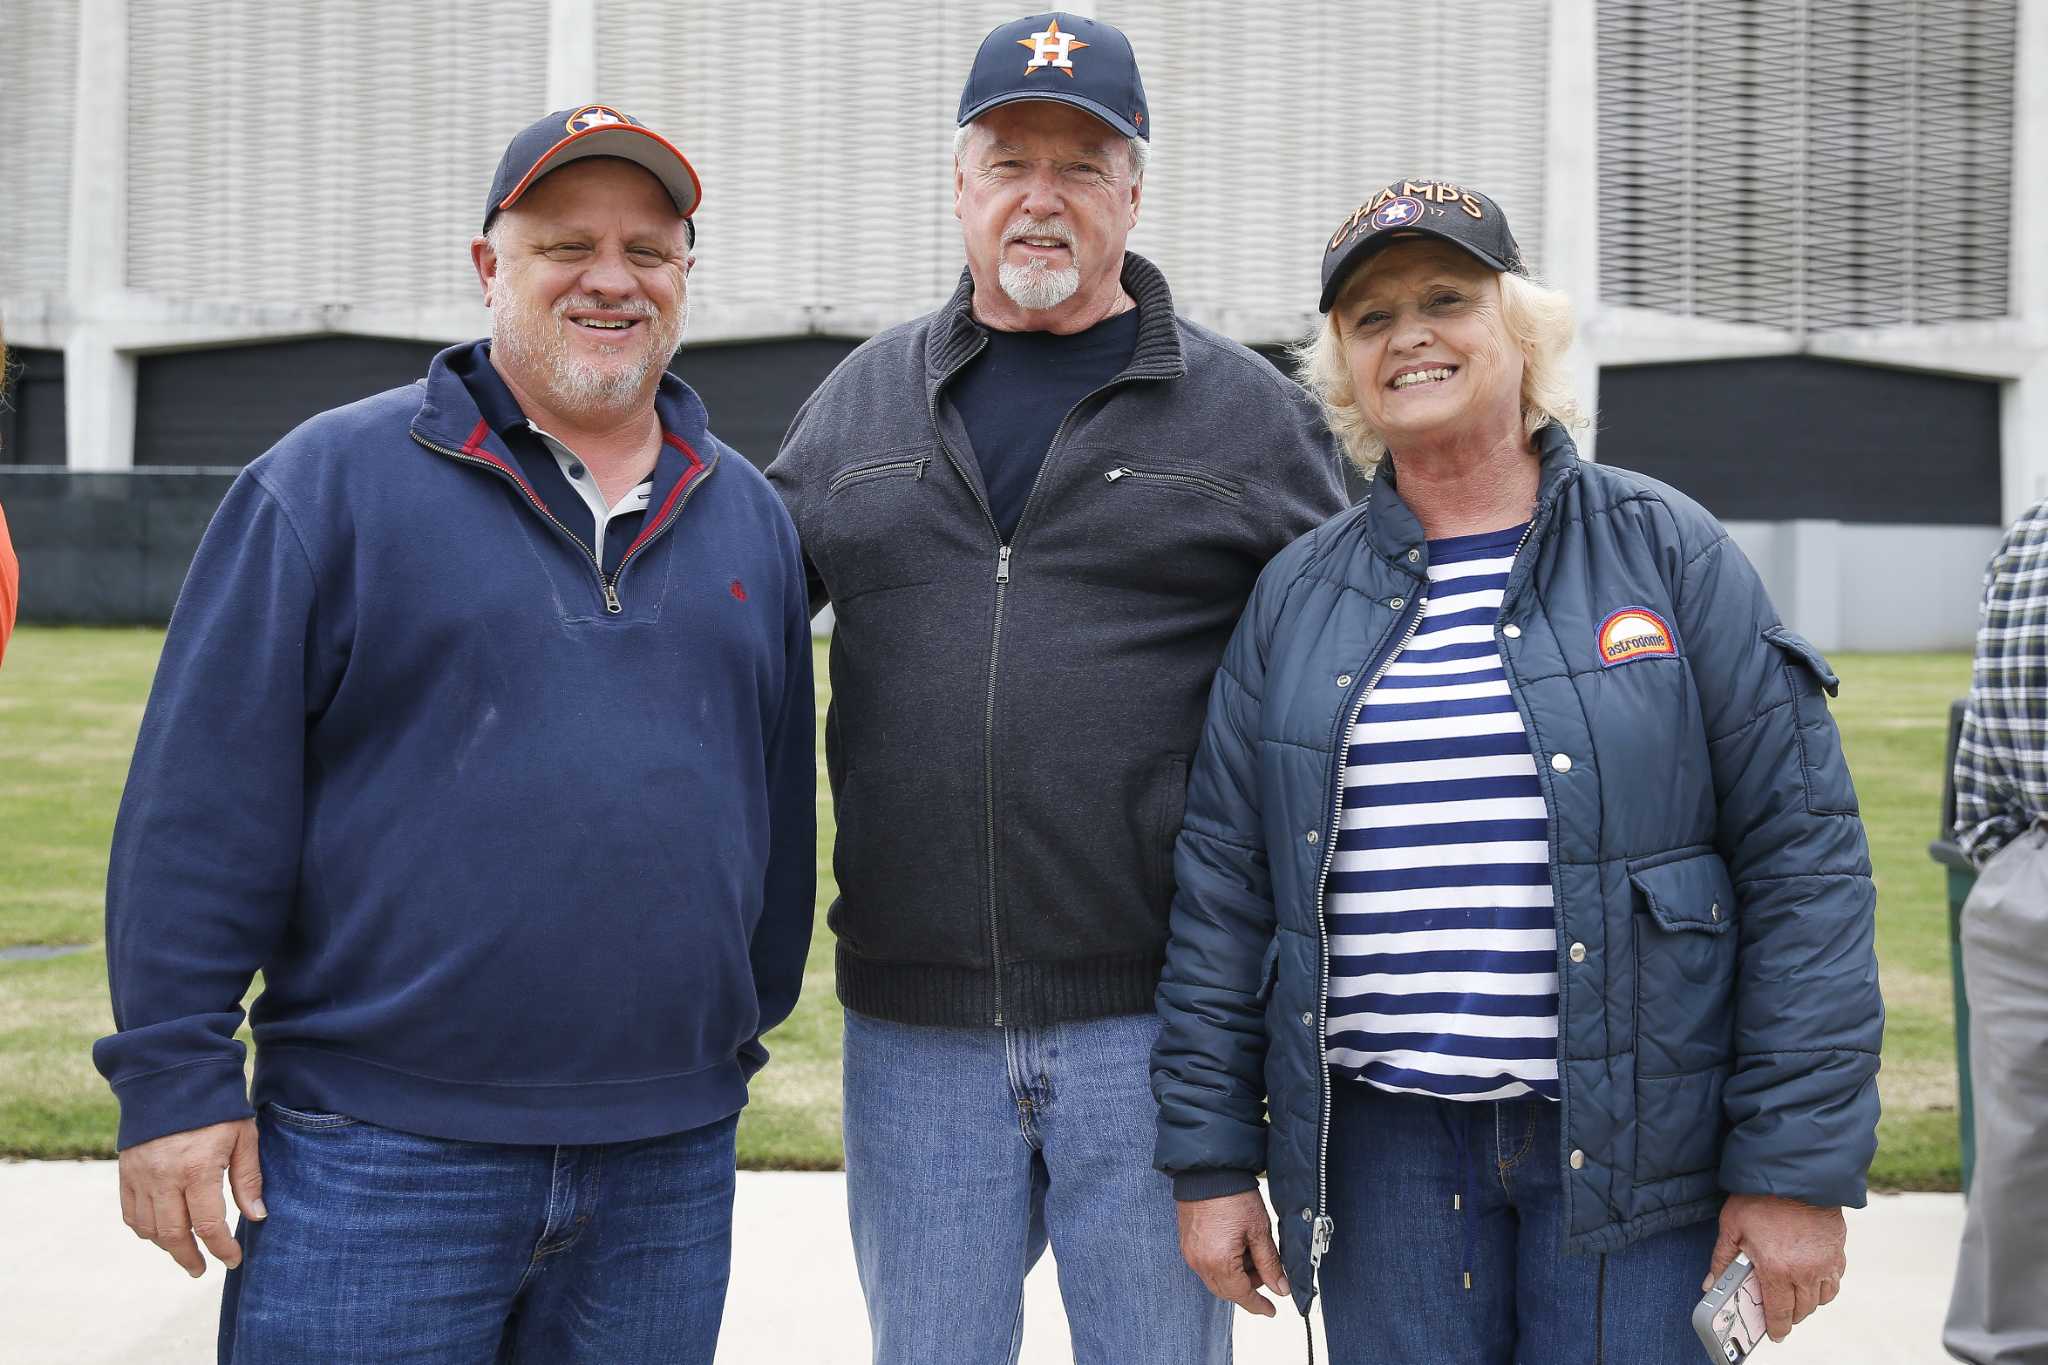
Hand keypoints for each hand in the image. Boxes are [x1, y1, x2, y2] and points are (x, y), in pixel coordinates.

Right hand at [118, 1118, 265, 1276]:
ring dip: (167, 1247)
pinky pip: (131, 1214)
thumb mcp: (244, 1136)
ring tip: (186, 1253)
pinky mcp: (126, 1173)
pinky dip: (145, 1230)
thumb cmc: (216, 1108)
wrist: (172, 1078)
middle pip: (173, 1234)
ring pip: (149, 1229)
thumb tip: (257, 1216)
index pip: (208, 1224)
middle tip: (203, 1269)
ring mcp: (141, 1177)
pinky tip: (160, 1235)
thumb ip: (248, 1179)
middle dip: (190, 1257)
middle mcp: (164, 1178)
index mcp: (197, 1169)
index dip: (222, 1248)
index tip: (234, 1260)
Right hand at [1177, 1188, 1289, 1316]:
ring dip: (1235, 1276)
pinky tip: (1235, 1249)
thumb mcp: (1259, 1230)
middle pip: (1226, 1291)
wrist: (1207, 1171)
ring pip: (1215, 1280)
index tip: (1271, 1310)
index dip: (1258, 1305)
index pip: (1241, 1295)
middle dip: (1248, 1288)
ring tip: (1251, 1254)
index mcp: (1219, 1262)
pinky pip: (1205, 1266)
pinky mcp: (1186, 1244)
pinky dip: (1222, 1266)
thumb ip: (1270, 1264)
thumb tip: (1280, 1288)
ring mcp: (1190, 1254)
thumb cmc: (1233, 1196)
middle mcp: (1199, 1262)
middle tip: (1266, 1274)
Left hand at [1704, 1193, 1845, 1342]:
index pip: (1779, 1312)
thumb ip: (1722, 1259)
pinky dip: (1824, 1285)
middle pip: (1802, 1309)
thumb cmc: (1760, 1198)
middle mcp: (1806, 1272)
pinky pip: (1835, 1280)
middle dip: (1790, 1315)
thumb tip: (1711, 1284)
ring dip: (1808, 1302)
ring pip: (1821, 1298)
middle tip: (1779, 1313)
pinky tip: (1811, 1278)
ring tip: (1794, 1295)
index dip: (1776, 1327)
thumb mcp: (1732, 1226)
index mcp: (1777, 1269)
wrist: (1795, 1173)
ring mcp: (1826, 1262)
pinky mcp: (1838, 1251)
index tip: (1774, 1334)